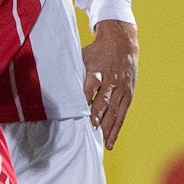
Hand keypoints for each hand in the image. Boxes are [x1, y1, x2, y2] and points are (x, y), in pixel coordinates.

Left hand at [82, 20, 137, 149]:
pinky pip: (122, 114)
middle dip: (97, 114)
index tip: (79, 109)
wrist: (122, 41)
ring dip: (106, 126)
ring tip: (99, 141)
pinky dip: (116, 128)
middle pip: (104, 100)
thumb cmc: (98, 52)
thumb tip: (55, 87)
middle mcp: (111, 79)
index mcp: (98, 69)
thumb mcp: (83, 56)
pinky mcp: (128, 94)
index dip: (85, 96)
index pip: (91, 84)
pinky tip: (109, 142)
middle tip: (90, 127)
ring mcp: (122, 88)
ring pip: (114, 110)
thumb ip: (74, 73)